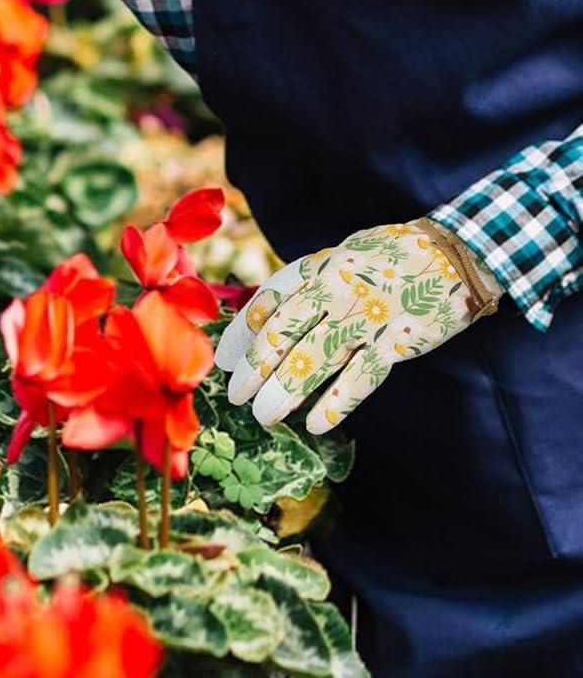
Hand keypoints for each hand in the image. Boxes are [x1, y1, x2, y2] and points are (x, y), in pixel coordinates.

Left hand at [212, 218, 502, 435]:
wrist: (453, 253)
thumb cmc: (389, 257)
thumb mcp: (341, 257)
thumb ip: (309, 283)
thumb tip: (268, 317)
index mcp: (318, 268)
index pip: (268, 302)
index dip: (243, 334)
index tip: (225, 362)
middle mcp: (335, 290)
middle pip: (283, 333)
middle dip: (256, 368)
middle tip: (236, 396)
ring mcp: (366, 315)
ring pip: (315, 358)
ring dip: (286, 390)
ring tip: (265, 416)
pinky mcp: (398, 340)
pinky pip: (361, 377)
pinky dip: (336, 402)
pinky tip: (315, 424)